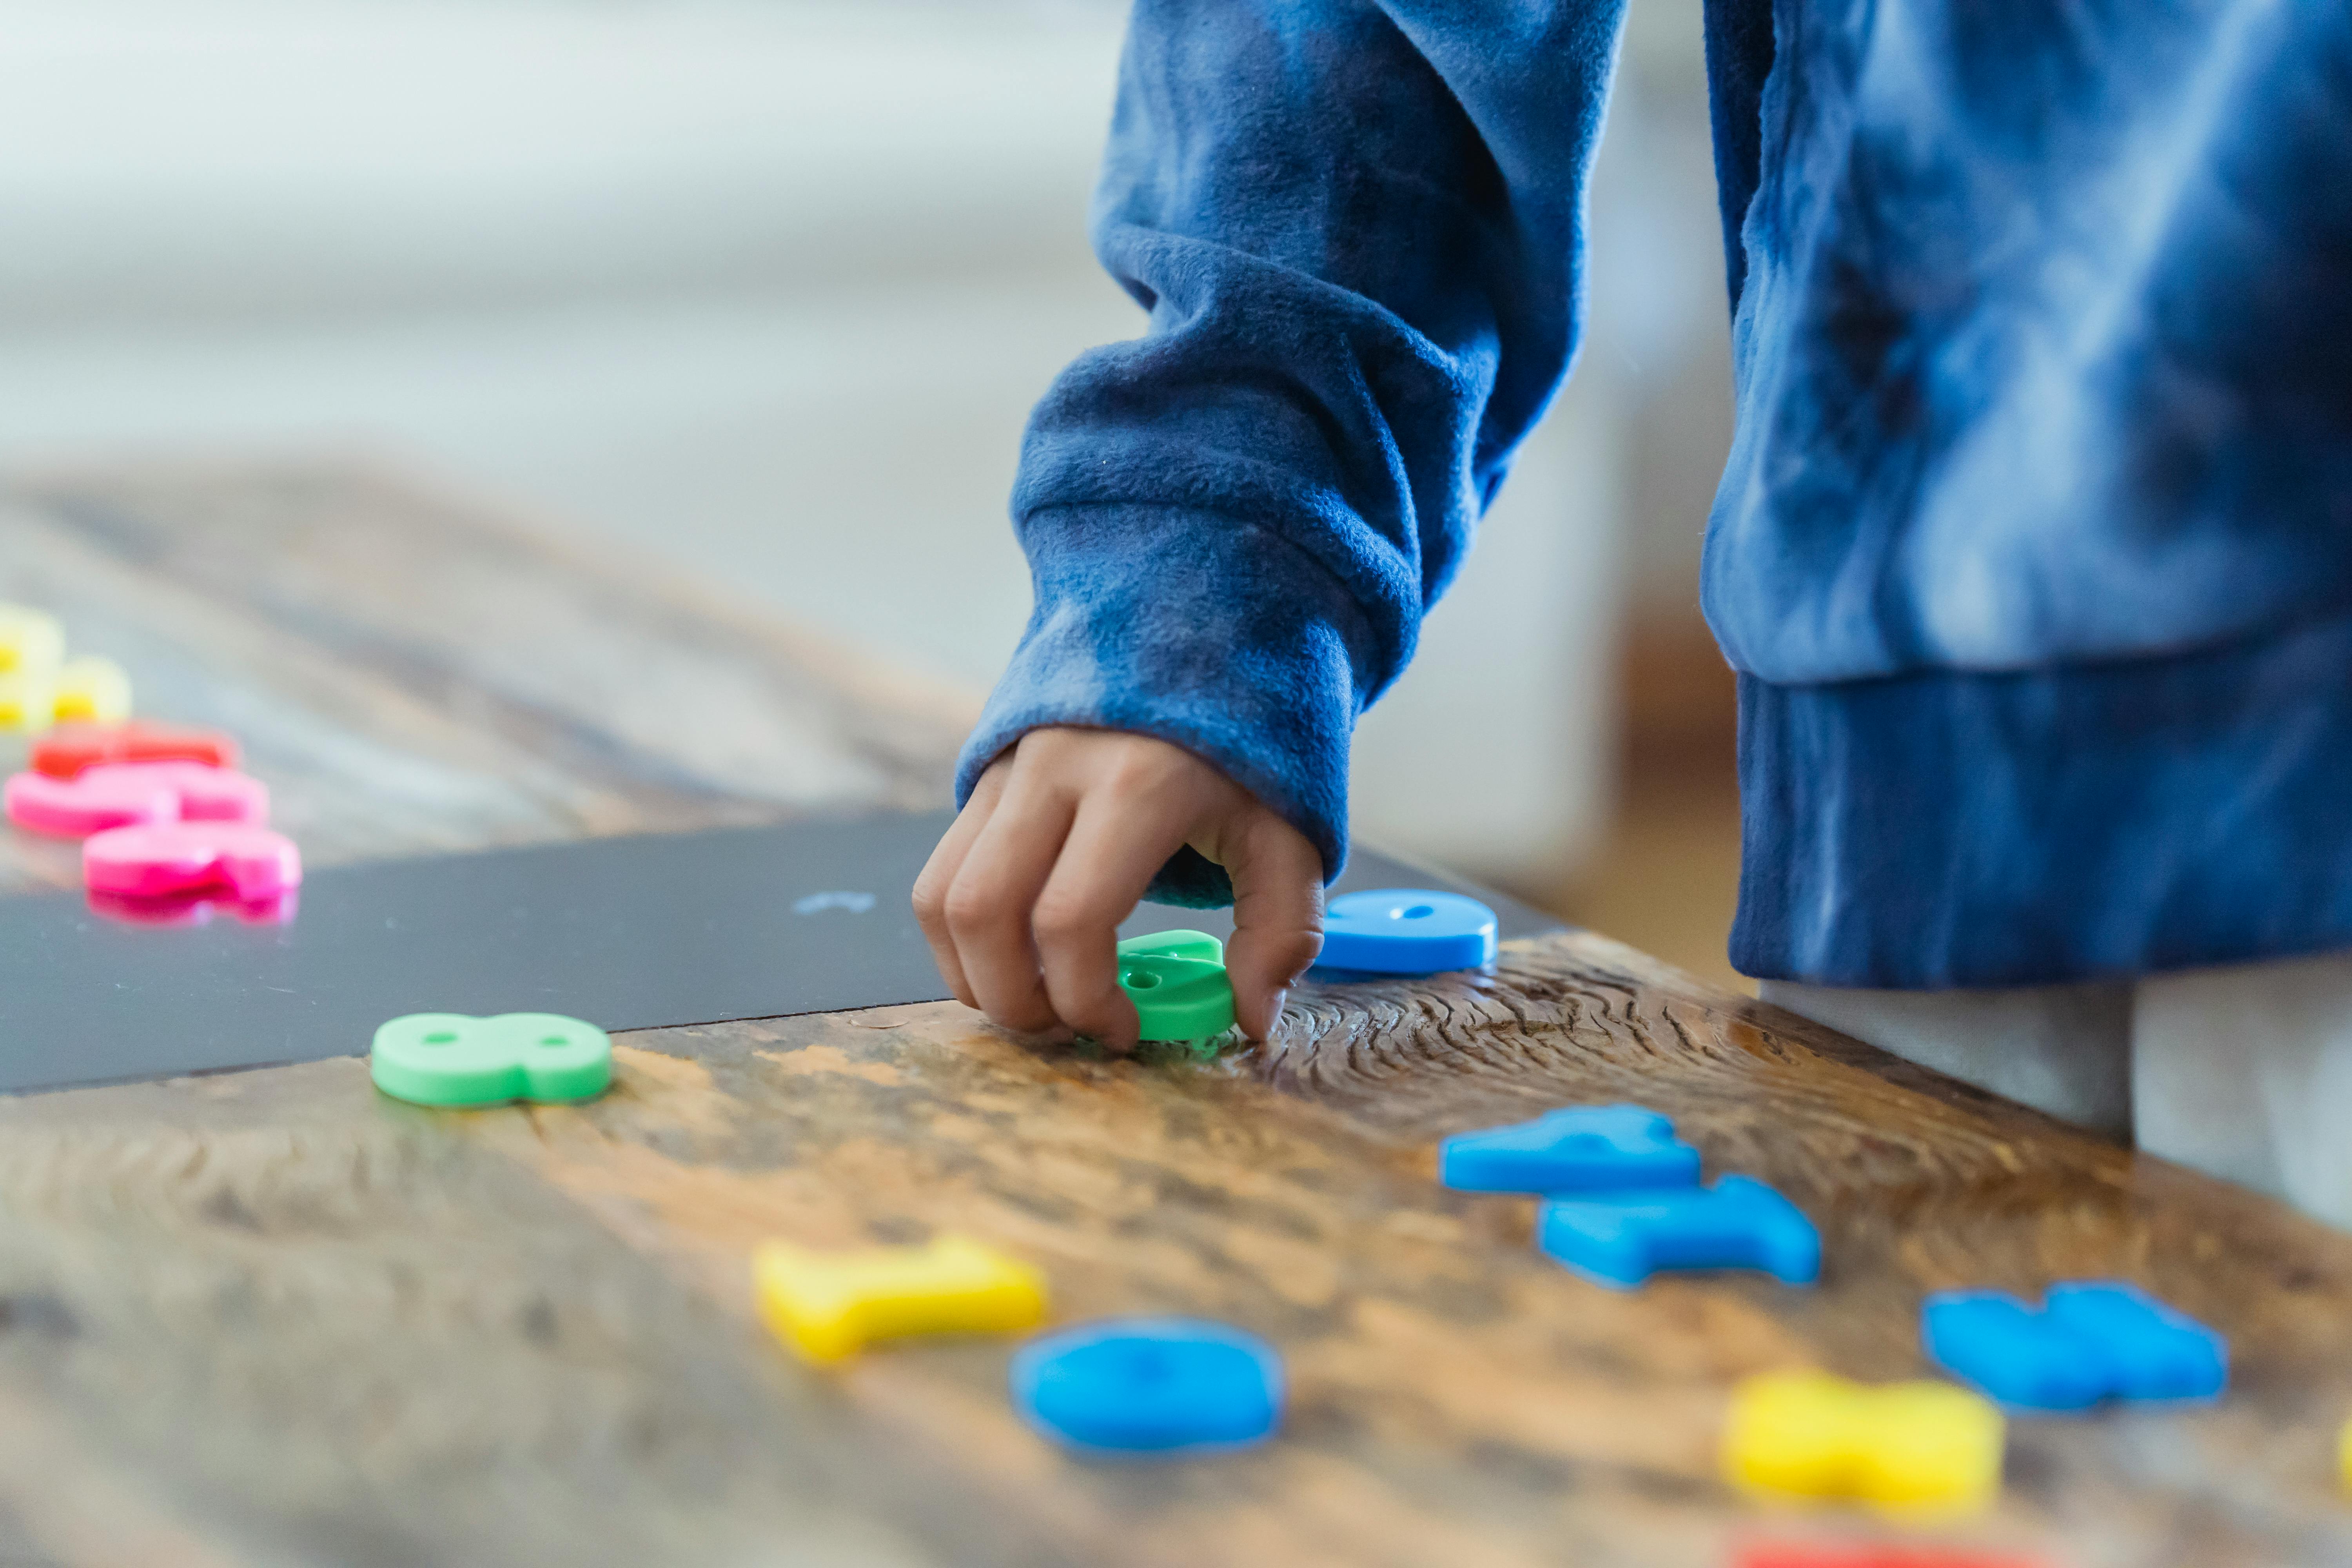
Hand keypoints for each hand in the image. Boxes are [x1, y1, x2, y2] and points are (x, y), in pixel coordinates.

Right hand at [912, 728, 1322, 1051]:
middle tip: (1068, 1031)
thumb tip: (1249, 1019)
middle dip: (1015, 1002)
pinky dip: (963, 935)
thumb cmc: (1252, 740)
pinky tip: (1016, 958)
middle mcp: (1054, 769)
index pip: (1070, 920)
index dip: (1087, 1000)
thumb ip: (1281, 930)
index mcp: (1136, 784)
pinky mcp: (986, 774)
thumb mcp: (1291, 830)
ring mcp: (1008, 767)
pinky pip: (940, 871)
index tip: (1126, 1030)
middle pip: (984, 914)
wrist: (1204, 627)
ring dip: (973, 975)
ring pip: (940, 896)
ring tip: (1035, 1003)